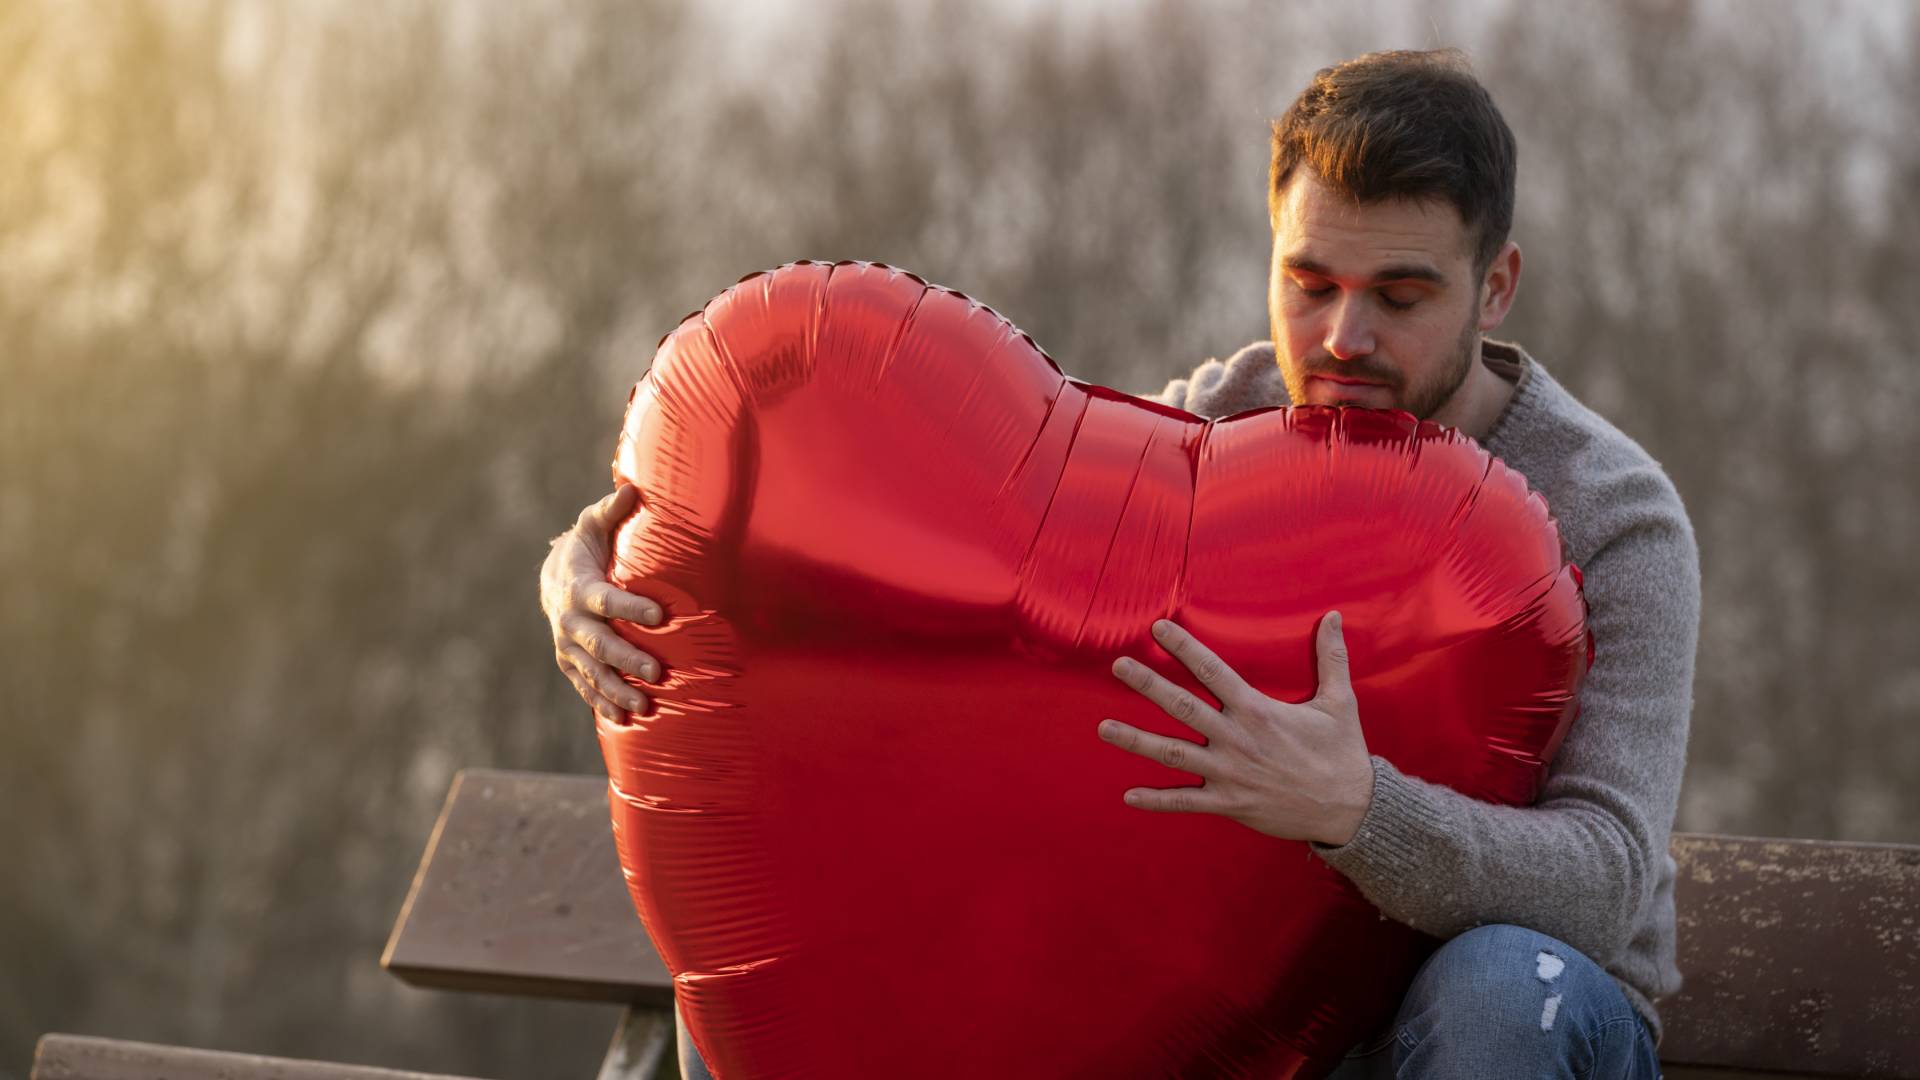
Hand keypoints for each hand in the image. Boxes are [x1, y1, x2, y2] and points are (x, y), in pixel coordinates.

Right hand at [541, 484, 666, 722]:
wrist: (552, 576)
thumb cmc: (586, 546)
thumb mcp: (594, 524)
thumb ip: (613, 510)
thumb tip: (633, 489)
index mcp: (579, 588)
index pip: (607, 601)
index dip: (631, 608)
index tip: (660, 615)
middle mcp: (569, 622)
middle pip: (600, 645)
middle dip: (627, 659)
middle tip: (657, 671)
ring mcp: (568, 646)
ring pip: (592, 672)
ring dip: (617, 691)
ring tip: (645, 707)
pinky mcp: (570, 662)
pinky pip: (585, 686)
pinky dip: (602, 703)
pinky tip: (624, 720)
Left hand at [1097, 612, 1374, 845]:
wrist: (1349, 809)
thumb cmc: (1342, 753)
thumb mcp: (1340, 702)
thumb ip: (1331, 658)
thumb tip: (1332, 616)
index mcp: (1257, 711)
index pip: (1213, 672)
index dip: (1184, 648)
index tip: (1157, 628)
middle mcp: (1236, 740)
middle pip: (1182, 707)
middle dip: (1147, 685)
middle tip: (1118, 666)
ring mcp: (1228, 774)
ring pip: (1172, 754)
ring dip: (1135, 740)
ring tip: (1103, 727)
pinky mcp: (1229, 804)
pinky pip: (1185, 802)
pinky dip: (1156, 800)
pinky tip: (1128, 796)